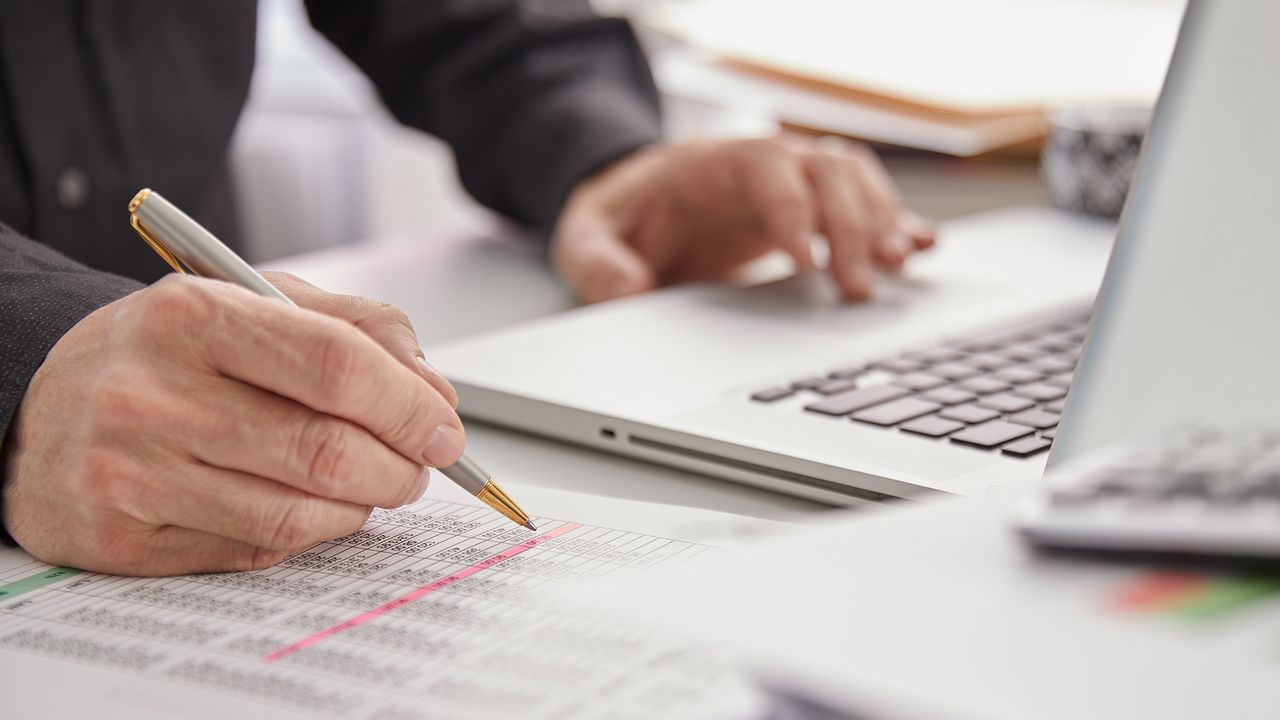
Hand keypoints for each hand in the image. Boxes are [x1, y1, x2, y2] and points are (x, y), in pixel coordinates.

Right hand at [1, 273, 462, 575]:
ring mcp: (133, 472)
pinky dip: (306, 535)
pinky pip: (255, 550)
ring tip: (369, 486)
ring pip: (297, 513)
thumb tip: (434, 393)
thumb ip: (356, 328)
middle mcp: (155, 394)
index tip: (444, 428)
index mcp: (195, 315)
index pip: (336, 364)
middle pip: (326, 450)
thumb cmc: (167, 353)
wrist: (40, 408)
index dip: (408, 405)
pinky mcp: (124, 538)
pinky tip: (305, 507)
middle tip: (418, 467)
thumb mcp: (254, 301)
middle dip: (399, 467)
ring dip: (360, 508)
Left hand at [552, 136, 935, 302]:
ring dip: (882, 222)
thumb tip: (626, 290)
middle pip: (826, 170)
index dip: (793, 209)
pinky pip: (864, 207)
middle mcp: (764, 165)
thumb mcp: (585, 236)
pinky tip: (921, 249)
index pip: (768, 170)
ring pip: (855, 183)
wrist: (637, 209)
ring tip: (902, 266)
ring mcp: (793, 186)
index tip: (805, 260)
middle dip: (851, 224)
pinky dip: (895, 225)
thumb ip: (597, 260)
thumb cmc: (619, 219)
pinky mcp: (811, 213)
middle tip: (859, 286)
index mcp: (714, 163)